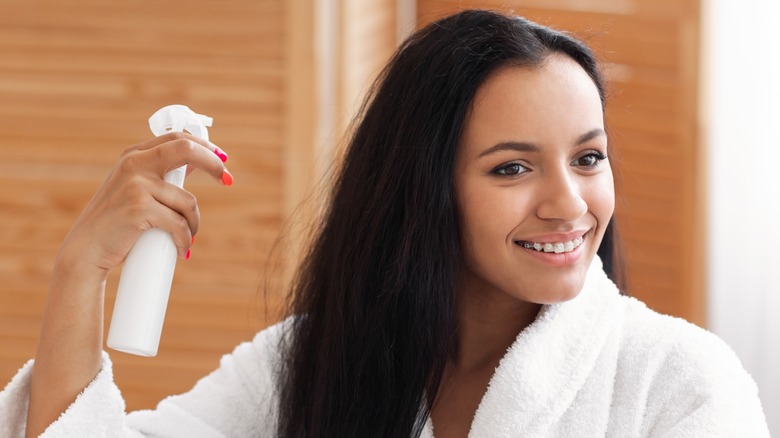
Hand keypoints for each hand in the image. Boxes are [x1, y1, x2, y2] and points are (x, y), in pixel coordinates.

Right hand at [58, 132, 230, 276]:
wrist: (86, 249)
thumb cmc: (116, 221)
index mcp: (134, 155)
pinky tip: (182, 250)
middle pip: (186, 150)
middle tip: (227, 180)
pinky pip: (179, 225)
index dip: (205, 147)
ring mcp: (136, 185)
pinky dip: (184, 240)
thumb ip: (163, 174)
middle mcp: (134, 163)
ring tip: (186, 238)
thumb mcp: (138, 189)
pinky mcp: (139, 208)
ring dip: (193, 224)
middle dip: (213, 164)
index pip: (177, 138)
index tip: (222, 159)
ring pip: (188, 201)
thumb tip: (196, 164)